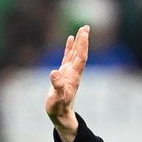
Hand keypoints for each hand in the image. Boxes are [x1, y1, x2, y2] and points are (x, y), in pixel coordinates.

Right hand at [44, 25, 89, 141]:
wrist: (60, 116)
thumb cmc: (59, 108)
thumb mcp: (57, 98)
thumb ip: (57, 86)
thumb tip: (54, 73)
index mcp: (73, 76)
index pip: (80, 57)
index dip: (83, 45)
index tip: (85, 33)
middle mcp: (74, 72)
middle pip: (80, 53)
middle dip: (83, 40)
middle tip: (86, 26)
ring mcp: (69, 72)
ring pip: (75, 53)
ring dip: (79, 41)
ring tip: (82, 29)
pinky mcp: (63, 74)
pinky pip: (67, 57)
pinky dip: (69, 47)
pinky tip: (70, 39)